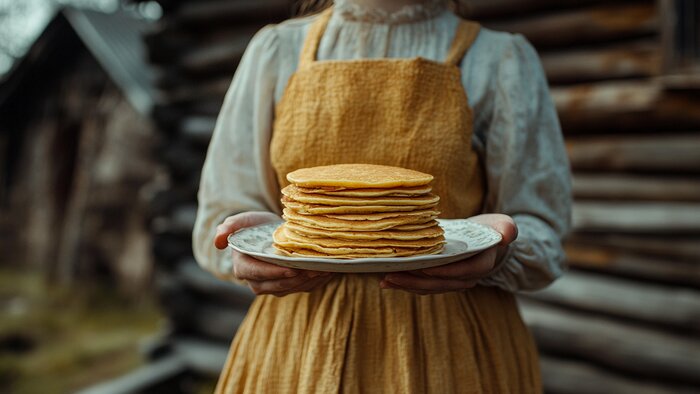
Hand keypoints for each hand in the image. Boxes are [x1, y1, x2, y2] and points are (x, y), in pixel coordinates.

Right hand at [214, 211, 333, 295]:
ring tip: (322, 269)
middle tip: (312, 269)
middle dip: (296, 278)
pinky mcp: (291, 287)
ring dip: (309, 281)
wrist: (270, 232)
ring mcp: (275, 286)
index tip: (291, 268)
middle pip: (277, 284)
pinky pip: (304, 288)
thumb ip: (228, 228)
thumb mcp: (240, 222)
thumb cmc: (254, 226)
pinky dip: (317, 281)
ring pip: (293, 288)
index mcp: (243, 267)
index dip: (274, 272)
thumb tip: (218, 242)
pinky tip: (328, 271)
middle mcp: (257, 282)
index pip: (257, 274)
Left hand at [380, 214, 516, 294]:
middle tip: (392, 275)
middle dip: (415, 281)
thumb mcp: (503, 226)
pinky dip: (406, 283)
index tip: (424, 267)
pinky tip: (387, 279)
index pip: (462, 271)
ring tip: (385, 279)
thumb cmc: (493, 231)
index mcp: (481, 265)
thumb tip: (507, 234)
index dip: (444, 271)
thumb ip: (507, 229)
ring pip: (429, 287)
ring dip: (406, 285)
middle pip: (440, 283)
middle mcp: (466, 278)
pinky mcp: (440, 281)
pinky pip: (423, 285)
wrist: (488, 243)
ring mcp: (452, 282)